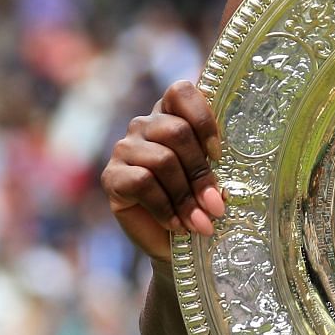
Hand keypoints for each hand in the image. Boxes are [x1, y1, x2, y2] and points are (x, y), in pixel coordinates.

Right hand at [100, 79, 228, 259]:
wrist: (172, 242)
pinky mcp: (111, 176)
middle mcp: (145, 125)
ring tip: (200, 223)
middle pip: (177, 132)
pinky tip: (176, 225)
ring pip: (162, 159)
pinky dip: (165, 207)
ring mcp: (125, 148)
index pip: (181, 92)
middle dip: (201, 172)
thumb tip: (222, 191)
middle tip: (216, 205)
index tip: (219, 154)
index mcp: (172, 114)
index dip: (203, 119)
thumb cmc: (197, 204)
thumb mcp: (213, 182)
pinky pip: (142, 182)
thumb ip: (218, 172)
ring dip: (186, 196)